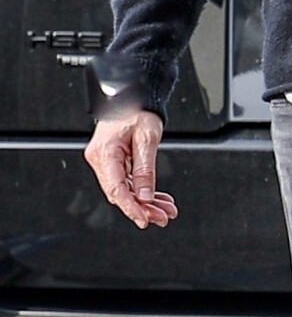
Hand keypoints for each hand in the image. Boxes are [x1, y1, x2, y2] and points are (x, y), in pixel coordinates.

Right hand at [83, 110, 178, 229]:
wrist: (132, 96)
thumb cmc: (137, 110)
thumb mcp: (147, 139)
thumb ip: (145, 170)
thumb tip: (145, 195)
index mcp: (104, 153)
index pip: (116, 189)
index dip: (131, 207)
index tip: (145, 219)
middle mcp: (101, 159)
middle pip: (120, 193)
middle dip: (142, 208)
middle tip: (163, 217)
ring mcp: (106, 161)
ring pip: (125, 190)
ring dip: (145, 202)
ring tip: (165, 210)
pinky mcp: (114, 161)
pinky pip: (127, 182)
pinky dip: (143, 191)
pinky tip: (158, 200)